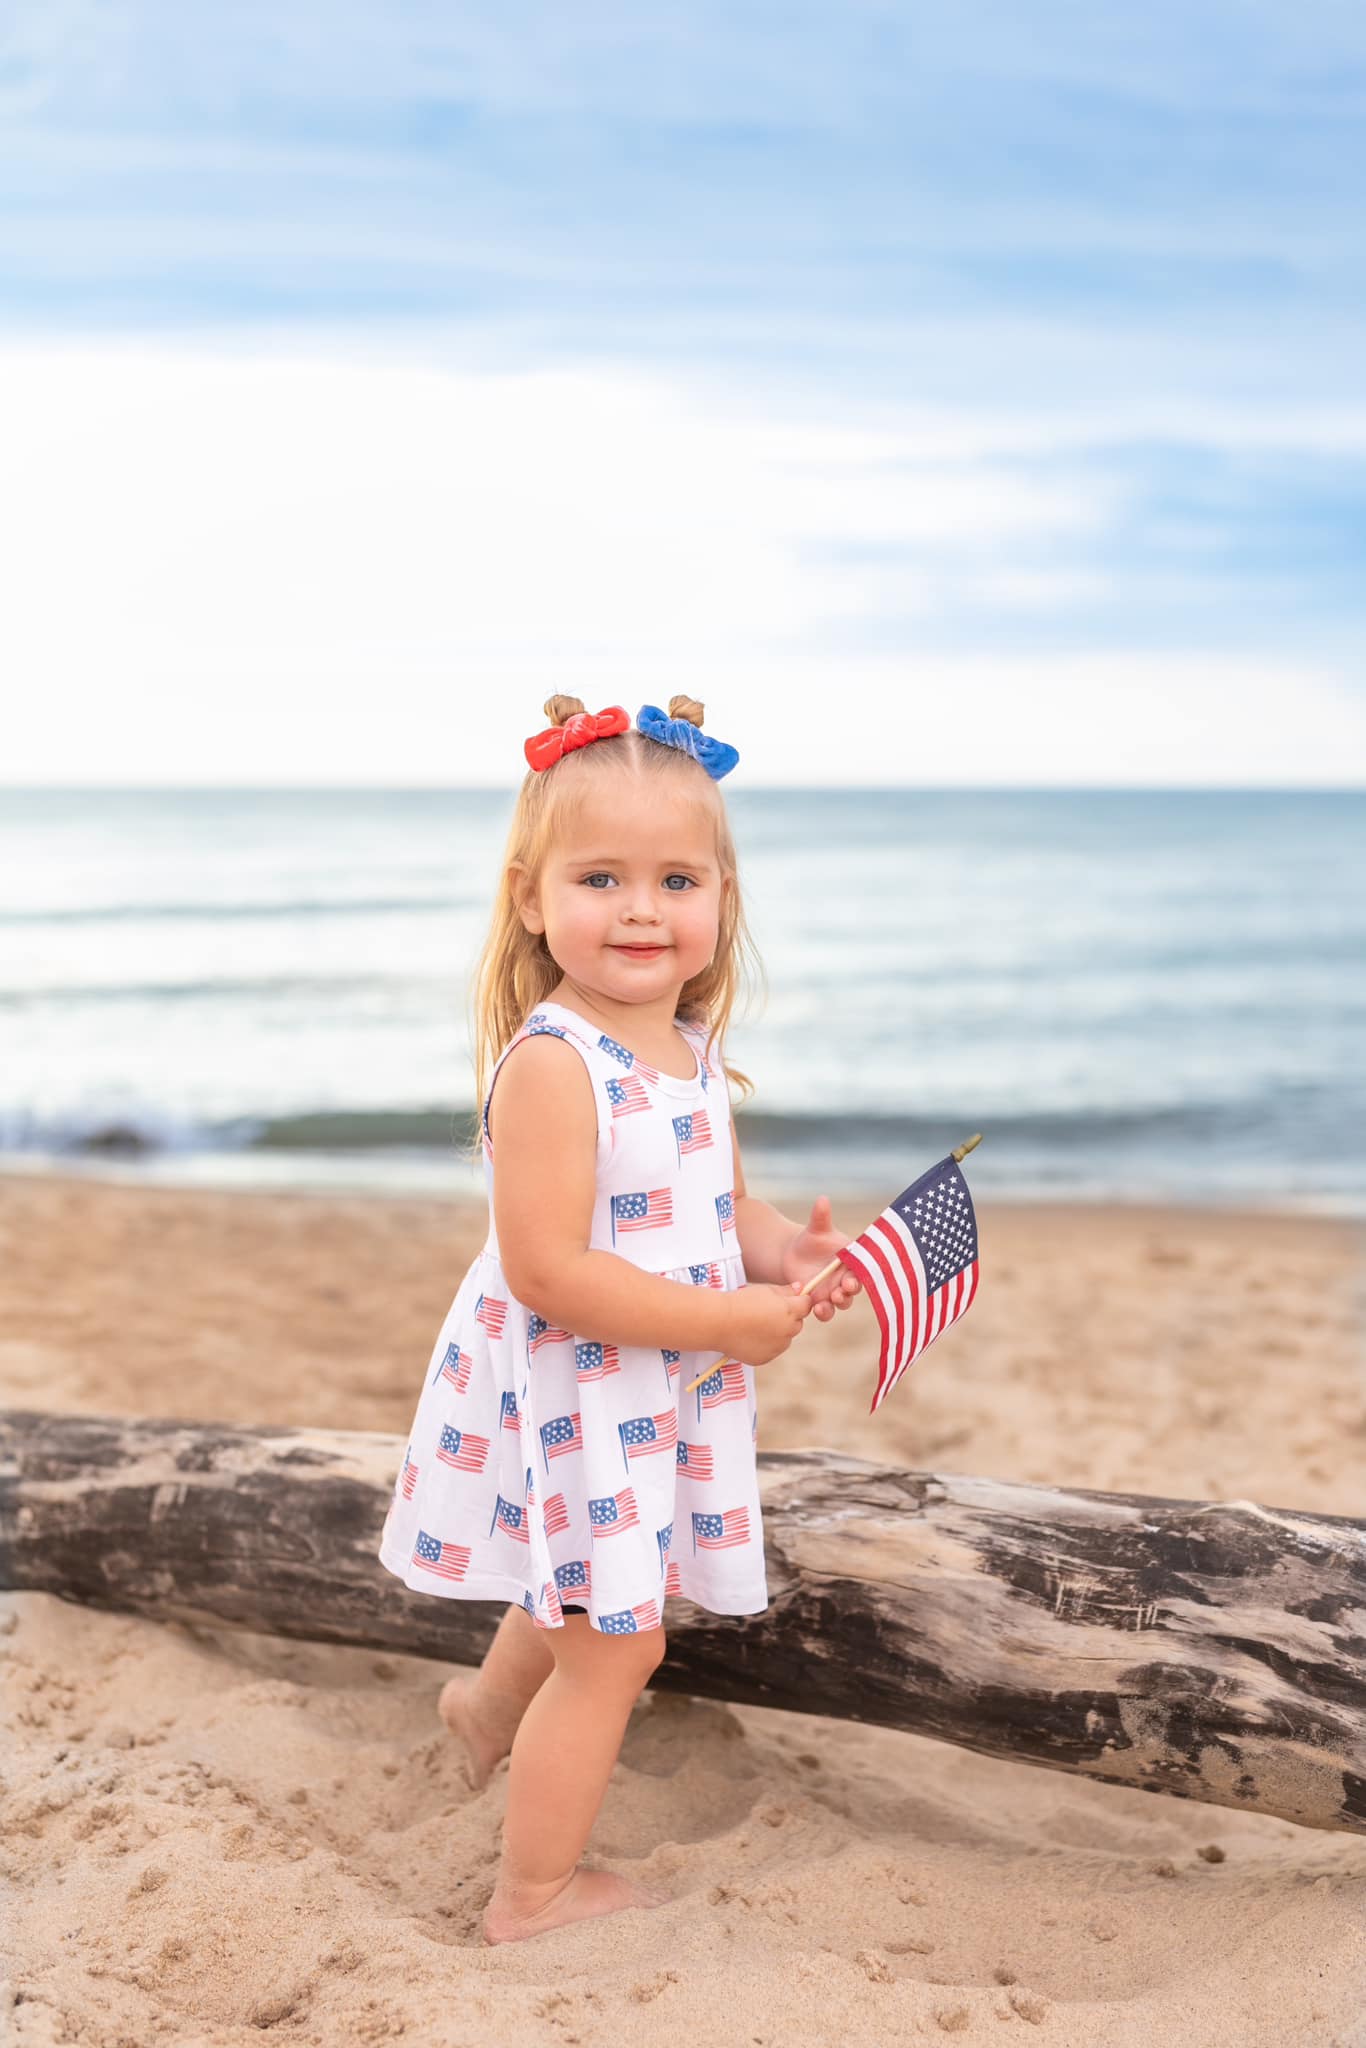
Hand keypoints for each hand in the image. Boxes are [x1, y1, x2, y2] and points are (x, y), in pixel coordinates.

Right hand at [721, 1283, 813, 1365]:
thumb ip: (787, 1291)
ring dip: (778, 1332)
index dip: (798, 1301)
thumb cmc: (741, 1301)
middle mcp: (788, 1331)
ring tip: (756, 1323)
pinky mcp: (766, 1358)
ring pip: (785, 1338)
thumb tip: (802, 1289)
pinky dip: (766, 1344)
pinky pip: (772, 1349)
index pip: (806, 1305)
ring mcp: (777, 1347)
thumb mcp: (766, 1290)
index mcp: (790, 1311)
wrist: (719, 1322)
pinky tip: (750, 1335)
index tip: (787, 1299)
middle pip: (797, 1323)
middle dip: (788, 1317)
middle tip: (767, 1311)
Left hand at [780, 1194, 861, 1322]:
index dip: (858, 1277)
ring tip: (824, 1305)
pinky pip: (825, 1310)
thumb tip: (822, 1200)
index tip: (849, 1280)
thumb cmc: (812, 1239)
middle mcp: (846, 1278)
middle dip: (847, 1293)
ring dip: (835, 1306)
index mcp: (851, 1261)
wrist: (794, 1255)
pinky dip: (821, 1312)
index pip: (860, 1271)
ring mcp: (835, 1292)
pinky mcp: (821, 1301)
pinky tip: (814, 1309)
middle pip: (852, 1290)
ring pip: (840, 1303)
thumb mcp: (816, 1228)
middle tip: (839, 1293)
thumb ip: (821, 1217)